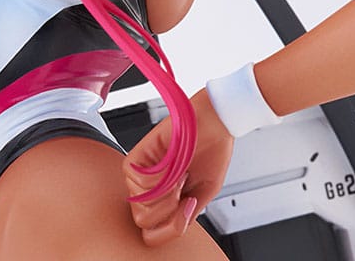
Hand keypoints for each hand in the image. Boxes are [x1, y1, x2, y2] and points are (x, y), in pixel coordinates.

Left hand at [123, 88, 233, 246]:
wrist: (215, 122)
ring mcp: (143, 170)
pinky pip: (139, 180)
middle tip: (184, 192)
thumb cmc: (211, 150)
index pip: (151, 231)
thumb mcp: (203, 192)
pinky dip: (160, 178)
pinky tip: (173, 167)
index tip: (188, 209)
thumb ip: (186, 214)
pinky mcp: (139, 153)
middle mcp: (149, 186)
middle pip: (143, 221)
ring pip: (140, 204)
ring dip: (165, 194)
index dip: (171, 229)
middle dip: (169, 212)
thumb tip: (175, 226)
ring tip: (180, 176)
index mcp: (163, 197)